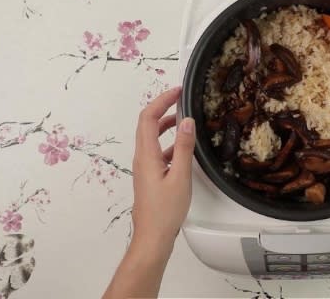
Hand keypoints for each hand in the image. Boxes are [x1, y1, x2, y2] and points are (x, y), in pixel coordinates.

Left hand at [130, 87, 195, 255]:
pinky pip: (158, 151)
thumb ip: (184, 148)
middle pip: (147, 124)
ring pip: (152, 138)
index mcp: (146, 155)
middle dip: (163, 108)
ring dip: (166, 124)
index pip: (148, 117)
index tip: (177, 92)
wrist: (153, 236)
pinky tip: (184, 148)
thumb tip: (187, 122)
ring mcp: (145, 167)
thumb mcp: (180, 177)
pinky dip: (170, 142)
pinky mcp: (151, 176)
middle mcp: (142, 158)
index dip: (161, 101)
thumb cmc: (165, 211)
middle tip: (181, 100)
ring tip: (185, 119)